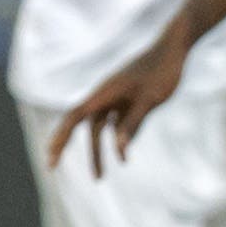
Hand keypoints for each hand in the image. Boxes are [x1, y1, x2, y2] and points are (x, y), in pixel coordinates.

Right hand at [46, 45, 184, 174]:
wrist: (174, 49)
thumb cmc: (162, 72)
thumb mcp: (150, 100)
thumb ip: (133, 124)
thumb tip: (119, 150)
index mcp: (103, 93)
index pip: (73, 118)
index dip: (60, 138)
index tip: (51, 158)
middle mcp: (104, 95)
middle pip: (82, 125)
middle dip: (69, 147)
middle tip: (54, 167)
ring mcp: (115, 97)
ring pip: (99, 127)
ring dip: (98, 150)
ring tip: (100, 177)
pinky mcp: (128, 99)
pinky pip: (116, 123)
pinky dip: (117, 139)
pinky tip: (123, 156)